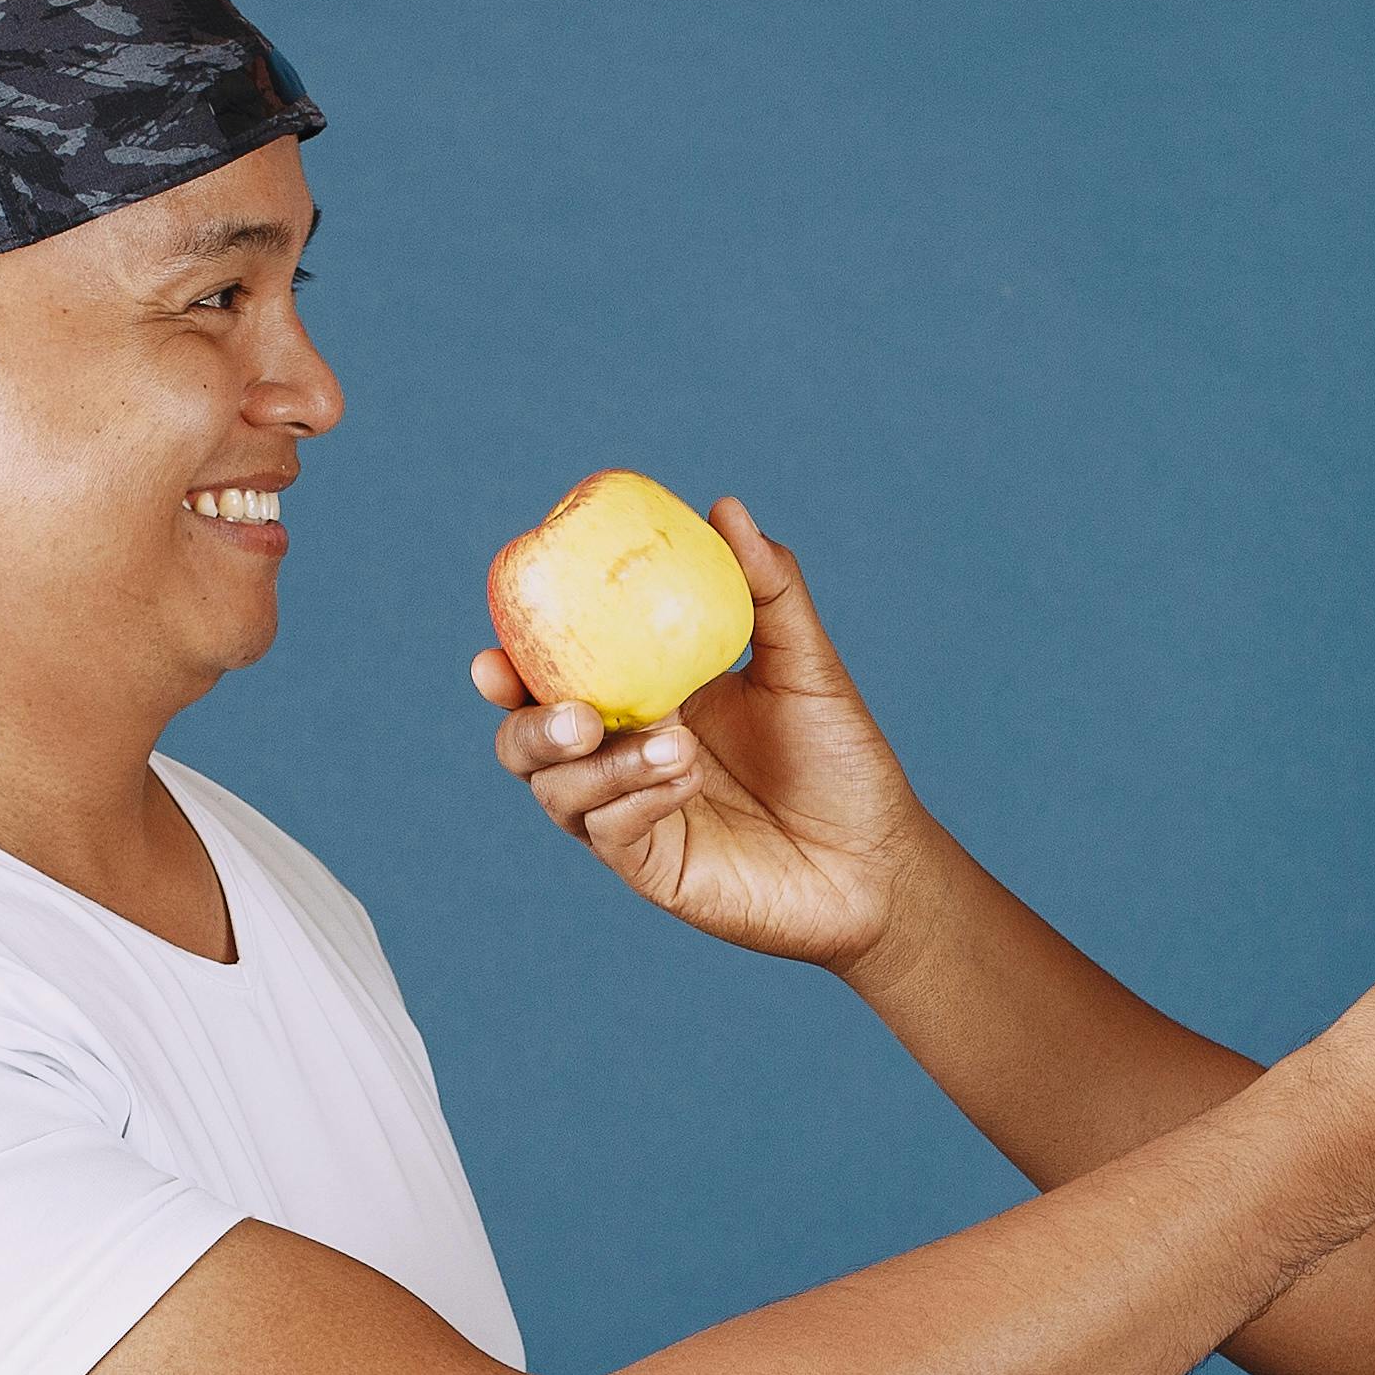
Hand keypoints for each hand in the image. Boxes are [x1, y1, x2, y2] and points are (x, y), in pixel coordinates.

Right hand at [481, 497, 934, 971]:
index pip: (553, 678)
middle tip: (573, 713)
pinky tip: (686, 778)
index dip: (512, 664)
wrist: (879, 858)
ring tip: (675, 742)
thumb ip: (767, 589)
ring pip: (559, 791)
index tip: (495, 647)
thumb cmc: (841, 759)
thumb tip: (726, 507)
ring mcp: (631, 814)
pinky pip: (611, 832)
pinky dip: (635, 798)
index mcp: (642, 699)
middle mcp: (621, 757)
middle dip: (528, 725)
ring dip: (602, 765)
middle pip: (527, 742)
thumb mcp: (805, 664)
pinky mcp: (652, 866)